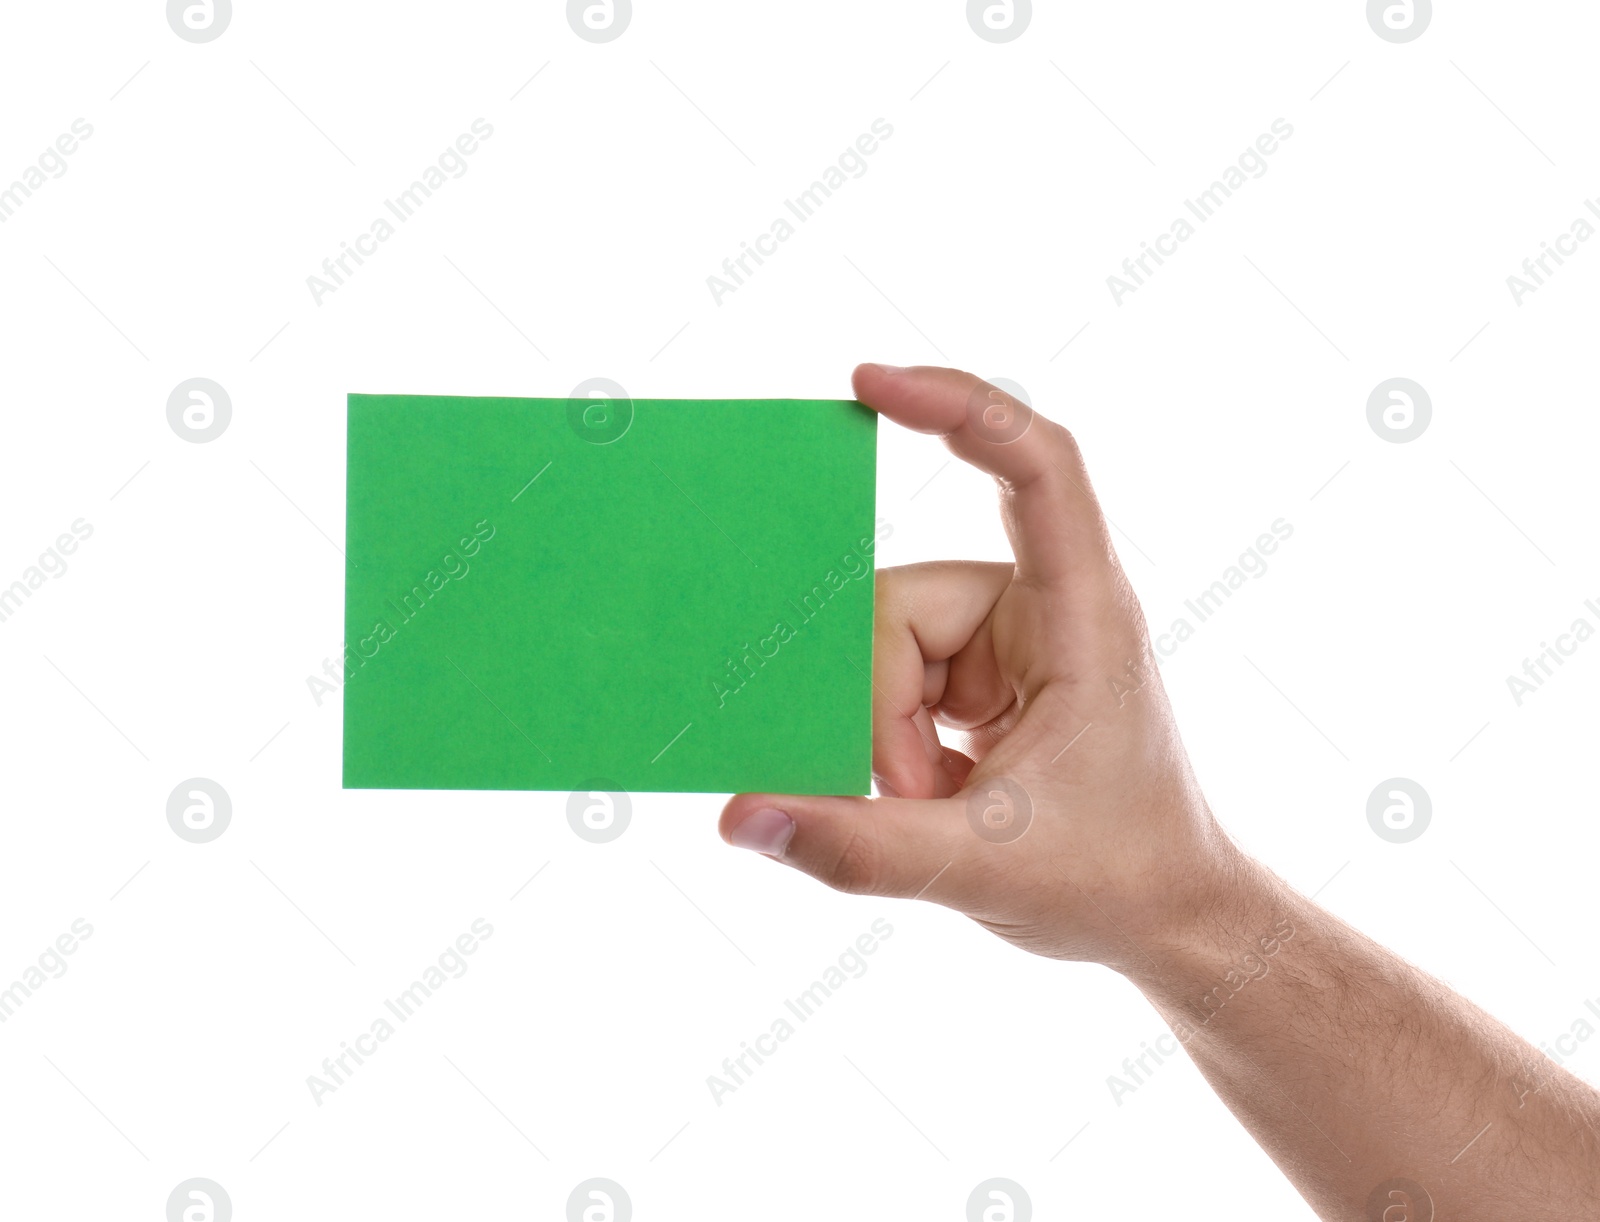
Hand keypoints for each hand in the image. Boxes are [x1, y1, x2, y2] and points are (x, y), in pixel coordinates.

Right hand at [719, 363, 1237, 968]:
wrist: (1167, 919)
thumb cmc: (1116, 879)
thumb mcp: (983, 865)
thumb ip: (858, 846)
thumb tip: (739, 817)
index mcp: (1082, 614)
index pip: (1036, 466)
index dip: (959, 407)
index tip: (868, 382)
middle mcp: (1042, 607)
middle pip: (904, 599)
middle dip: (878, 706)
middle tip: (919, 796)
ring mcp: (1004, 642)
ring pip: (882, 645)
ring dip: (881, 738)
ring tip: (931, 806)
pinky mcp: (976, 678)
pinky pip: (887, 678)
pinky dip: (883, 743)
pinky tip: (922, 792)